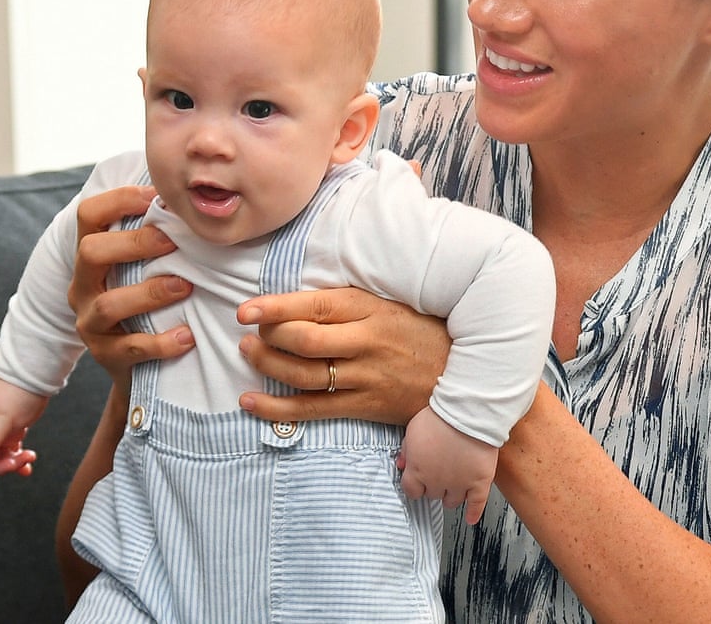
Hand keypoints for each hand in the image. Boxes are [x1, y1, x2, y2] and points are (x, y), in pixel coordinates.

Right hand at [0, 376, 47, 482]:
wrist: (35, 374)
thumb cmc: (18, 391)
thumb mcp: (5, 415)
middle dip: (0, 465)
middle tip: (19, 461)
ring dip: (12, 462)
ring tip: (29, 457)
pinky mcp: (12, 430)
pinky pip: (11, 450)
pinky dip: (18, 458)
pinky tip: (28, 465)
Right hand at [68, 185, 194, 391]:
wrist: (138, 367)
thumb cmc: (148, 303)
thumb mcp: (142, 267)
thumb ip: (156, 237)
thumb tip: (192, 197)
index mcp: (91, 256)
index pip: (89, 215)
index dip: (118, 200)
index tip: (155, 196)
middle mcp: (82, 286)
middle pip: (90, 252)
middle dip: (133, 243)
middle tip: (173, 241)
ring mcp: (90, 322)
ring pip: (108, 304)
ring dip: (150, 293)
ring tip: (185, 287)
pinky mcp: (105, 356)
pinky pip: (130, 348)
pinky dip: (160, 342)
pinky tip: (187, 336)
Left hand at [235, 287, 450, 425]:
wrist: (465, 374)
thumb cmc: (420, 331)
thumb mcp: (388, 302)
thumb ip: (346, 302)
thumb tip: (295, 299)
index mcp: (369, 309)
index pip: (314, 306)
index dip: (275, 308)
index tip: (246, 310)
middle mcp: (366, 343)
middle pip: (304, 341)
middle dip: (268, 337)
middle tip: (248, 333)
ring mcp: (366, 378)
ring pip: (304, 375)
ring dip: (267, 365)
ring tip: (247, 354)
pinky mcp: (365, 407)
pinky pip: (313, 410)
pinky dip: (277, 408)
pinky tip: (250, 402)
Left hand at [397, 406, 496, 524]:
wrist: (467, 413)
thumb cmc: (439, 418)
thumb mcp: (413, 430)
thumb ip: (406, 450)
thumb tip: (402, 464)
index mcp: (418, 470)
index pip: (411, 491)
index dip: (414, 486)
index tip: (417, 484)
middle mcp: (437, 482)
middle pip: (432, 495)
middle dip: (433, 486)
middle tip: (438, 477)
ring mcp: (459, 484)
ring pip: (452, 501)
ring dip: (450, 496)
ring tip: (452, 489)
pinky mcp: (479, 483)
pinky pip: (477, 504)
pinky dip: (474, 513)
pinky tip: (471, 518)